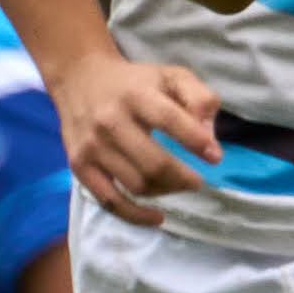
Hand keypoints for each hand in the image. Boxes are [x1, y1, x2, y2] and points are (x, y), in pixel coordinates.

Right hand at [50, 50, 222, 225]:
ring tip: (178, 185)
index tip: (214, 157)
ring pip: (137, 184)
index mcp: (136, 94)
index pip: (169, 120)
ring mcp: (92, 146)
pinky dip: (136, 215)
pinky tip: (157, 216)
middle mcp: (110, 121)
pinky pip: (110, 201)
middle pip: (154, 163)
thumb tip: (208, 138)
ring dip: (166, 191)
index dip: (196, 141)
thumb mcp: (171, 75)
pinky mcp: (79, 166)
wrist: (79, 78)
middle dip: (184, 178)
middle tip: (197, 180)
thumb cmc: (135, 81)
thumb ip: (199, 98)